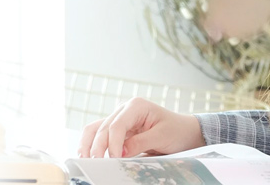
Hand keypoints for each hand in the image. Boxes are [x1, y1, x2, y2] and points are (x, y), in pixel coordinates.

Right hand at [77, 97, 205, 157]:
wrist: (184, 132)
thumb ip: (140, 143)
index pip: (117, 125)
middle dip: (97, 146)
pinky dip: (92, 144)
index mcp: (136, 106)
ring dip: (88, 144)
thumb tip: (119, 152)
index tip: (114, 158)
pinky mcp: (119, 130)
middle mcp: (124, 110)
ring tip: (84, 159)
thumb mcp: (161, 136)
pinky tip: (87, 154)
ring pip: (96, 129)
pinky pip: (100, 135)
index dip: (112, 143)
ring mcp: (120, 119)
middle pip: (103, 128)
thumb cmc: (176, 131)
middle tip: (95, 164)